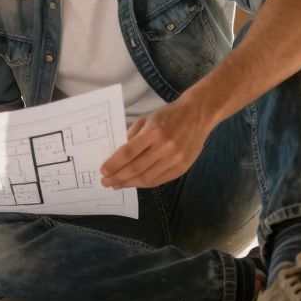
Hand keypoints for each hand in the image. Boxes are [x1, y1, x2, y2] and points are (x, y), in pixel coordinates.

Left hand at [100, 99, 216, 188]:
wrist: (197, 115)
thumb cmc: (168, 115)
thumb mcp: (146, 119)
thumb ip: (132, 137)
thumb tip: (116, 156)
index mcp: (154, 132)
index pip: (129, 153)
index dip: (114, 164)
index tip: (103, 171)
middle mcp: (165, 147)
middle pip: (136, 168)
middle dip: (118, 177)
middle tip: (106, 182)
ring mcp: (175, 159)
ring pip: (147, 178)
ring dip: (130, 183)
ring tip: (117, 185)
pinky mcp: (182, 168)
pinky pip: (159, 180)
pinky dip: (144, 183)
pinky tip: (134, 183)